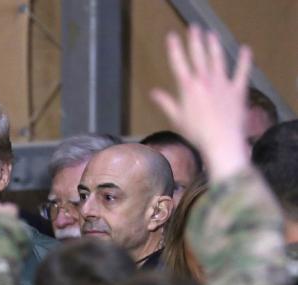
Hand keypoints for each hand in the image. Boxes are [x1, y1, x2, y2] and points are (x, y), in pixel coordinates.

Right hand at [150, 25, 251, 181]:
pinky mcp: (238, 90)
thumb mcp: (176, 119)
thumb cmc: (196, 133)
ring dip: (214, 45)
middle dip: (196, 40)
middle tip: (194, 28)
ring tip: (212, 34)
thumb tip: (153, 93)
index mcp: (188, 87)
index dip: (175, 48)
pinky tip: (246, 49)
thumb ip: (166, 103)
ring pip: (218, 59)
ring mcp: (222, 83)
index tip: (172, 36)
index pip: (179, 63)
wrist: (221, 141)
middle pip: (199, 55)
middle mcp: (205, 81)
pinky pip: (242, 72)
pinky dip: (245, 60)